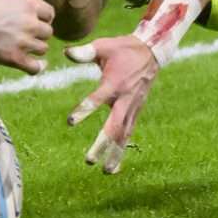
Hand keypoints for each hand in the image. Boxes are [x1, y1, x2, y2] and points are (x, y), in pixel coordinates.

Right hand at [0, 0, 55, 74]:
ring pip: (43, 49)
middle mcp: (30, 24)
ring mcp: (24, 43)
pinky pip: (35, 67)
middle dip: (38, 32)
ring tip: (23, 44)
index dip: (42, 17)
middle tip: (25, 32)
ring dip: (35, 47)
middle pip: (48, 32)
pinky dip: (36, 66)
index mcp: (31, 6)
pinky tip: (33, 63)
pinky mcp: (16, 58)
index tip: (32, 19)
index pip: (50, 14)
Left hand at [63, 35, 159, 173]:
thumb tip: (65, 52)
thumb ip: (84, 52)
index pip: (97, 99)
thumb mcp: (103, 46)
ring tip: (106, 171)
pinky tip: (115, 165)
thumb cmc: (122, 48)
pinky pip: (128, 133)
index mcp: (114, 82)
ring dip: (115, 153)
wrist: (151, 52)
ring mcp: (133, 106)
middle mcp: (125, 98)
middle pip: (114, 126)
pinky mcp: (136, 111)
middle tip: (89, 160)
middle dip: (102, 144)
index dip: (84, 109)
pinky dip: (122, 149)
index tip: (70, 121)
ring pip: (124, 134)